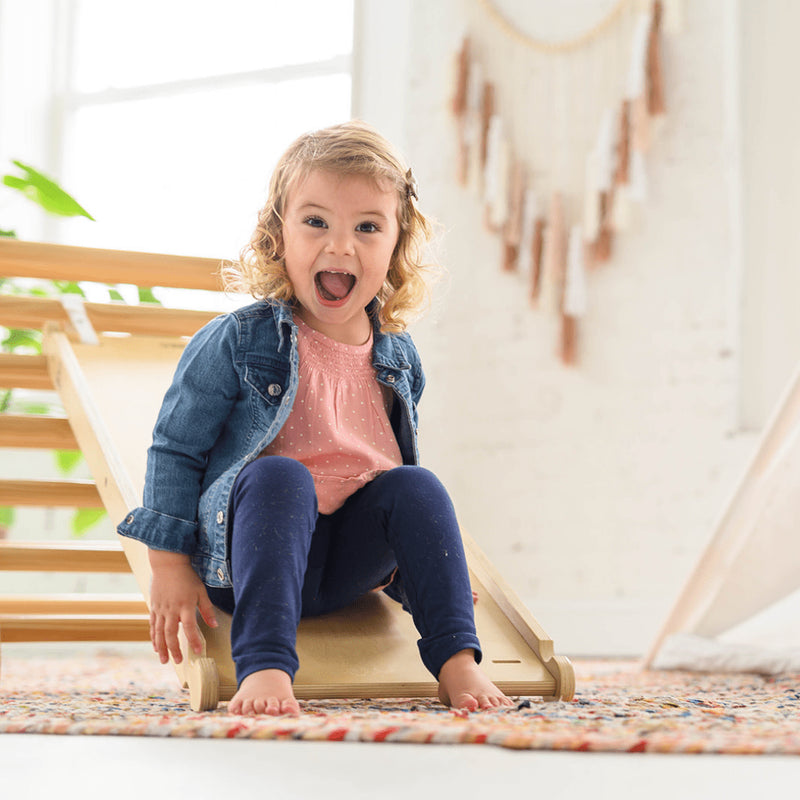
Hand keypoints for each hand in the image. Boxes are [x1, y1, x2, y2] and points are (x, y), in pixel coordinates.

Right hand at [148, 549, 217, 664]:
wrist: (168, 564)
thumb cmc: (187, 577)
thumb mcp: (201, 591)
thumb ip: (207, 609)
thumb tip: (214, 625)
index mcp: (185, 605)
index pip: (190, 627)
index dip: (194, 640)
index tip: (198, 651)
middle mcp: (171, 609)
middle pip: (171, 633)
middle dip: (174, 649)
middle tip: (178, 661)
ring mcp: (160, 609)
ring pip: (159, 632)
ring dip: (161, 648)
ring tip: (164, 660)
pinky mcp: (153, 607)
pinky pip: (153, 625)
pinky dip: (154, 637)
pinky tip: (156, 646)